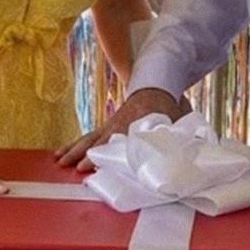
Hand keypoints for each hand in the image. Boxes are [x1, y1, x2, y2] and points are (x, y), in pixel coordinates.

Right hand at [55, 87, 183, 170]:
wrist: (157, 82)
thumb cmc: (169, 105)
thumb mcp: (179, 119)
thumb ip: (181, 135)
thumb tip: (190, 150)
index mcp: (136, 124)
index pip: (120, 141)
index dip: (108, 153)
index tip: (96, 163)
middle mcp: (119, 125)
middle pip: (99, 139)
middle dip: (86, 153)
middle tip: (75, 167)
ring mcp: (110, 125)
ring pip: (89, 138)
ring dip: (74, 150)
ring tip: (59, 162)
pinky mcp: (107, 126)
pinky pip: (88, 136)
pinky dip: (74, 145)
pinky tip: (60, 154)